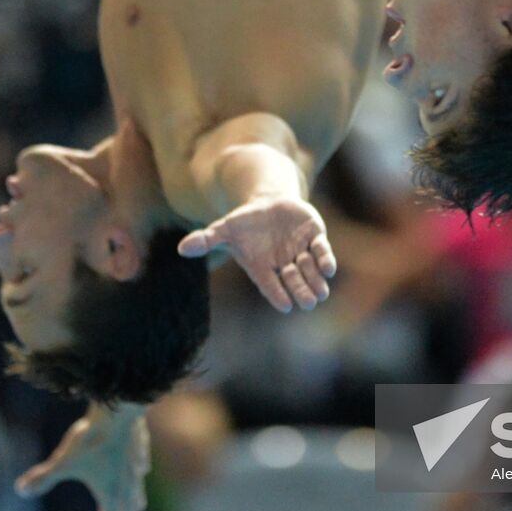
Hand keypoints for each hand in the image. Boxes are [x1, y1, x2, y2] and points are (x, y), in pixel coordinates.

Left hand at [15, 402, 150, 510]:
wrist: (119, 411)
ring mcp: (134, 463)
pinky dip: (140, 470)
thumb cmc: (91, 439)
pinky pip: (141, 462)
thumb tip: (19, 490)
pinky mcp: (140, 445)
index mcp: (110, 491)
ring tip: (139, 505)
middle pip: (127, 506)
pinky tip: (142, 468)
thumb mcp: (63, 461)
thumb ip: (44, 477)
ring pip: (137, 486)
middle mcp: (126, 481)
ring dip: (136, 498)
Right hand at [178, 196, 336, 312]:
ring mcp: (300, 250)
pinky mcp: (314, 237)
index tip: (285, 306)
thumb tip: (182, 248)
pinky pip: (321, 249)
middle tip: (309, 303)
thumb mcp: (225, 229)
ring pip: (309, 268)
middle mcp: (283, 263)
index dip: (277, 294)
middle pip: (293, 280)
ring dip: (316, 280)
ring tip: (321, 293)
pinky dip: (325, 259)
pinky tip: (329, 268)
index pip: (269, 284)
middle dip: (301, 290)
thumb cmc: (245, 222)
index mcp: (262, 266)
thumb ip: (207, 239)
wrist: (268, 203)